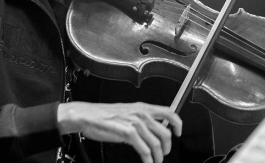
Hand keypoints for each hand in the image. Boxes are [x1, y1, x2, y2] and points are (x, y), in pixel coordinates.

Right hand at [57, 101, 181, 162]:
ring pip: (156, 143)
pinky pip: (144, 149)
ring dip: (158, 156)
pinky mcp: (127, 133)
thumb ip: (141, 119)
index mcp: (142, 107)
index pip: (169, 111)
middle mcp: (141, 113)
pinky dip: (148, 159)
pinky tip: (147, 162)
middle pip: (165, 131)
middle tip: (164, 154)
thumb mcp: (126, 112)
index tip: (178, 132)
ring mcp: (134, 123)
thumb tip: (153, 129)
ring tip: (155, 161)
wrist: (86, 115)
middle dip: (167, 147)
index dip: (177, 123)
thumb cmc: (103, 115)